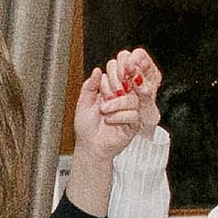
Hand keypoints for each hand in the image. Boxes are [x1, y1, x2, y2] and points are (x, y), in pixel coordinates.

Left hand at [71, 48, 161, 162]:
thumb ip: (89, 85)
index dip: (113, 73)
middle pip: (129, 82)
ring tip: (103, 110)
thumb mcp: (83, 102)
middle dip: (115, 86)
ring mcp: (129, 111)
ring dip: (116, 103)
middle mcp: (122, 98)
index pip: (120, 73)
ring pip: (132, 98)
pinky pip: (133, 114)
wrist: (89, 146)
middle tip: (103, 95)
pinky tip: (109, 120)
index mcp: (111, 90)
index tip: (102, 82)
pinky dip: (119, 116)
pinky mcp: (133, 124)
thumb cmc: (86, 126)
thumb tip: (97, 71)